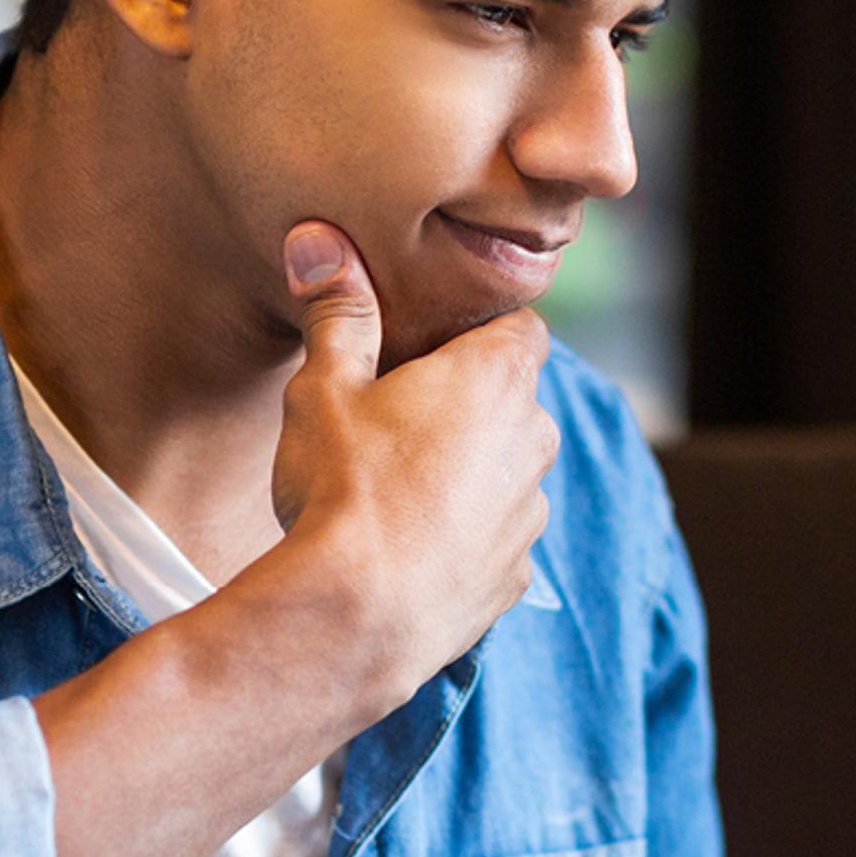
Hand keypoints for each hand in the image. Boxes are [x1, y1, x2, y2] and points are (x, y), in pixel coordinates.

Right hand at [237, 219, 558, 721]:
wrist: (353, 619)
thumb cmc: (342, 489)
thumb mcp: (325, 387)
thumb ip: (338, 312)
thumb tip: (320, 237)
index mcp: (498, 377)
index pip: (520, 323)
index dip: (479, 326)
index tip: (430, 341)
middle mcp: (535, 437)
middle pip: (514, 396)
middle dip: (468, 401)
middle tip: (395, 416)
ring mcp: (530, 511)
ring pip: (508, 468)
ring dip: (469, 469)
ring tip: (395, 488)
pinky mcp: (516, 575)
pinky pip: (496, 535)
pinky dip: (464, 534)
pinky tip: (408, 545)